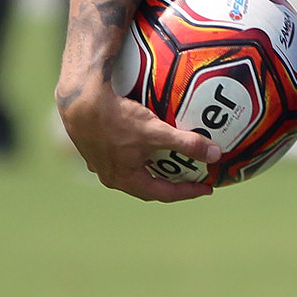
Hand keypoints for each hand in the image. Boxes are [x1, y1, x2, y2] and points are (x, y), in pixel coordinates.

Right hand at [58, 84, 219, 202]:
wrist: (80, 102)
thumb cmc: (117, 119)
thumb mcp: (156, 132)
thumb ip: (186, 143)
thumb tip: (216, 154)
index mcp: (124, 179)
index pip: (163, 193)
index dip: (188, 192)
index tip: (207, 188)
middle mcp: (110, 175)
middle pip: (147, 185)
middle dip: (170, 182)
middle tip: (192, 177)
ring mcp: (99, 161)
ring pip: (132, 169)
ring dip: (152, 167)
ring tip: (171, 160)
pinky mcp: (94, 145)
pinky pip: (122, 153)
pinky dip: (139, 152)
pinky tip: (145, 140)